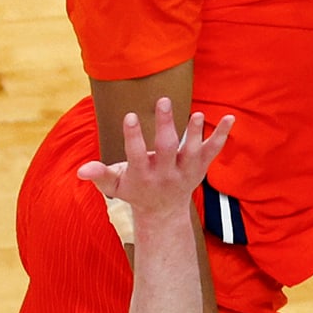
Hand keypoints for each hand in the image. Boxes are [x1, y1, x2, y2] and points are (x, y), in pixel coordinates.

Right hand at [77, 98, 234, 219]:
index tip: (131, 116)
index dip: (134, 136)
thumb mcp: (116, 187)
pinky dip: (222, 135)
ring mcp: (186, 170)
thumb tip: (81, 170)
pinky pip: (213, 150)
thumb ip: (101, 176)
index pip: (137, 155)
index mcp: (143, 175)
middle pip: (167, 148)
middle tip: (163, 101)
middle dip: (166, 125)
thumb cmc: (136, 191)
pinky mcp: (201, 166)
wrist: (163, 211)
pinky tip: (231, 117)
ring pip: (193, 151)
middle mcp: (166, 173)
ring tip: (197, 115)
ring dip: (195, 133)